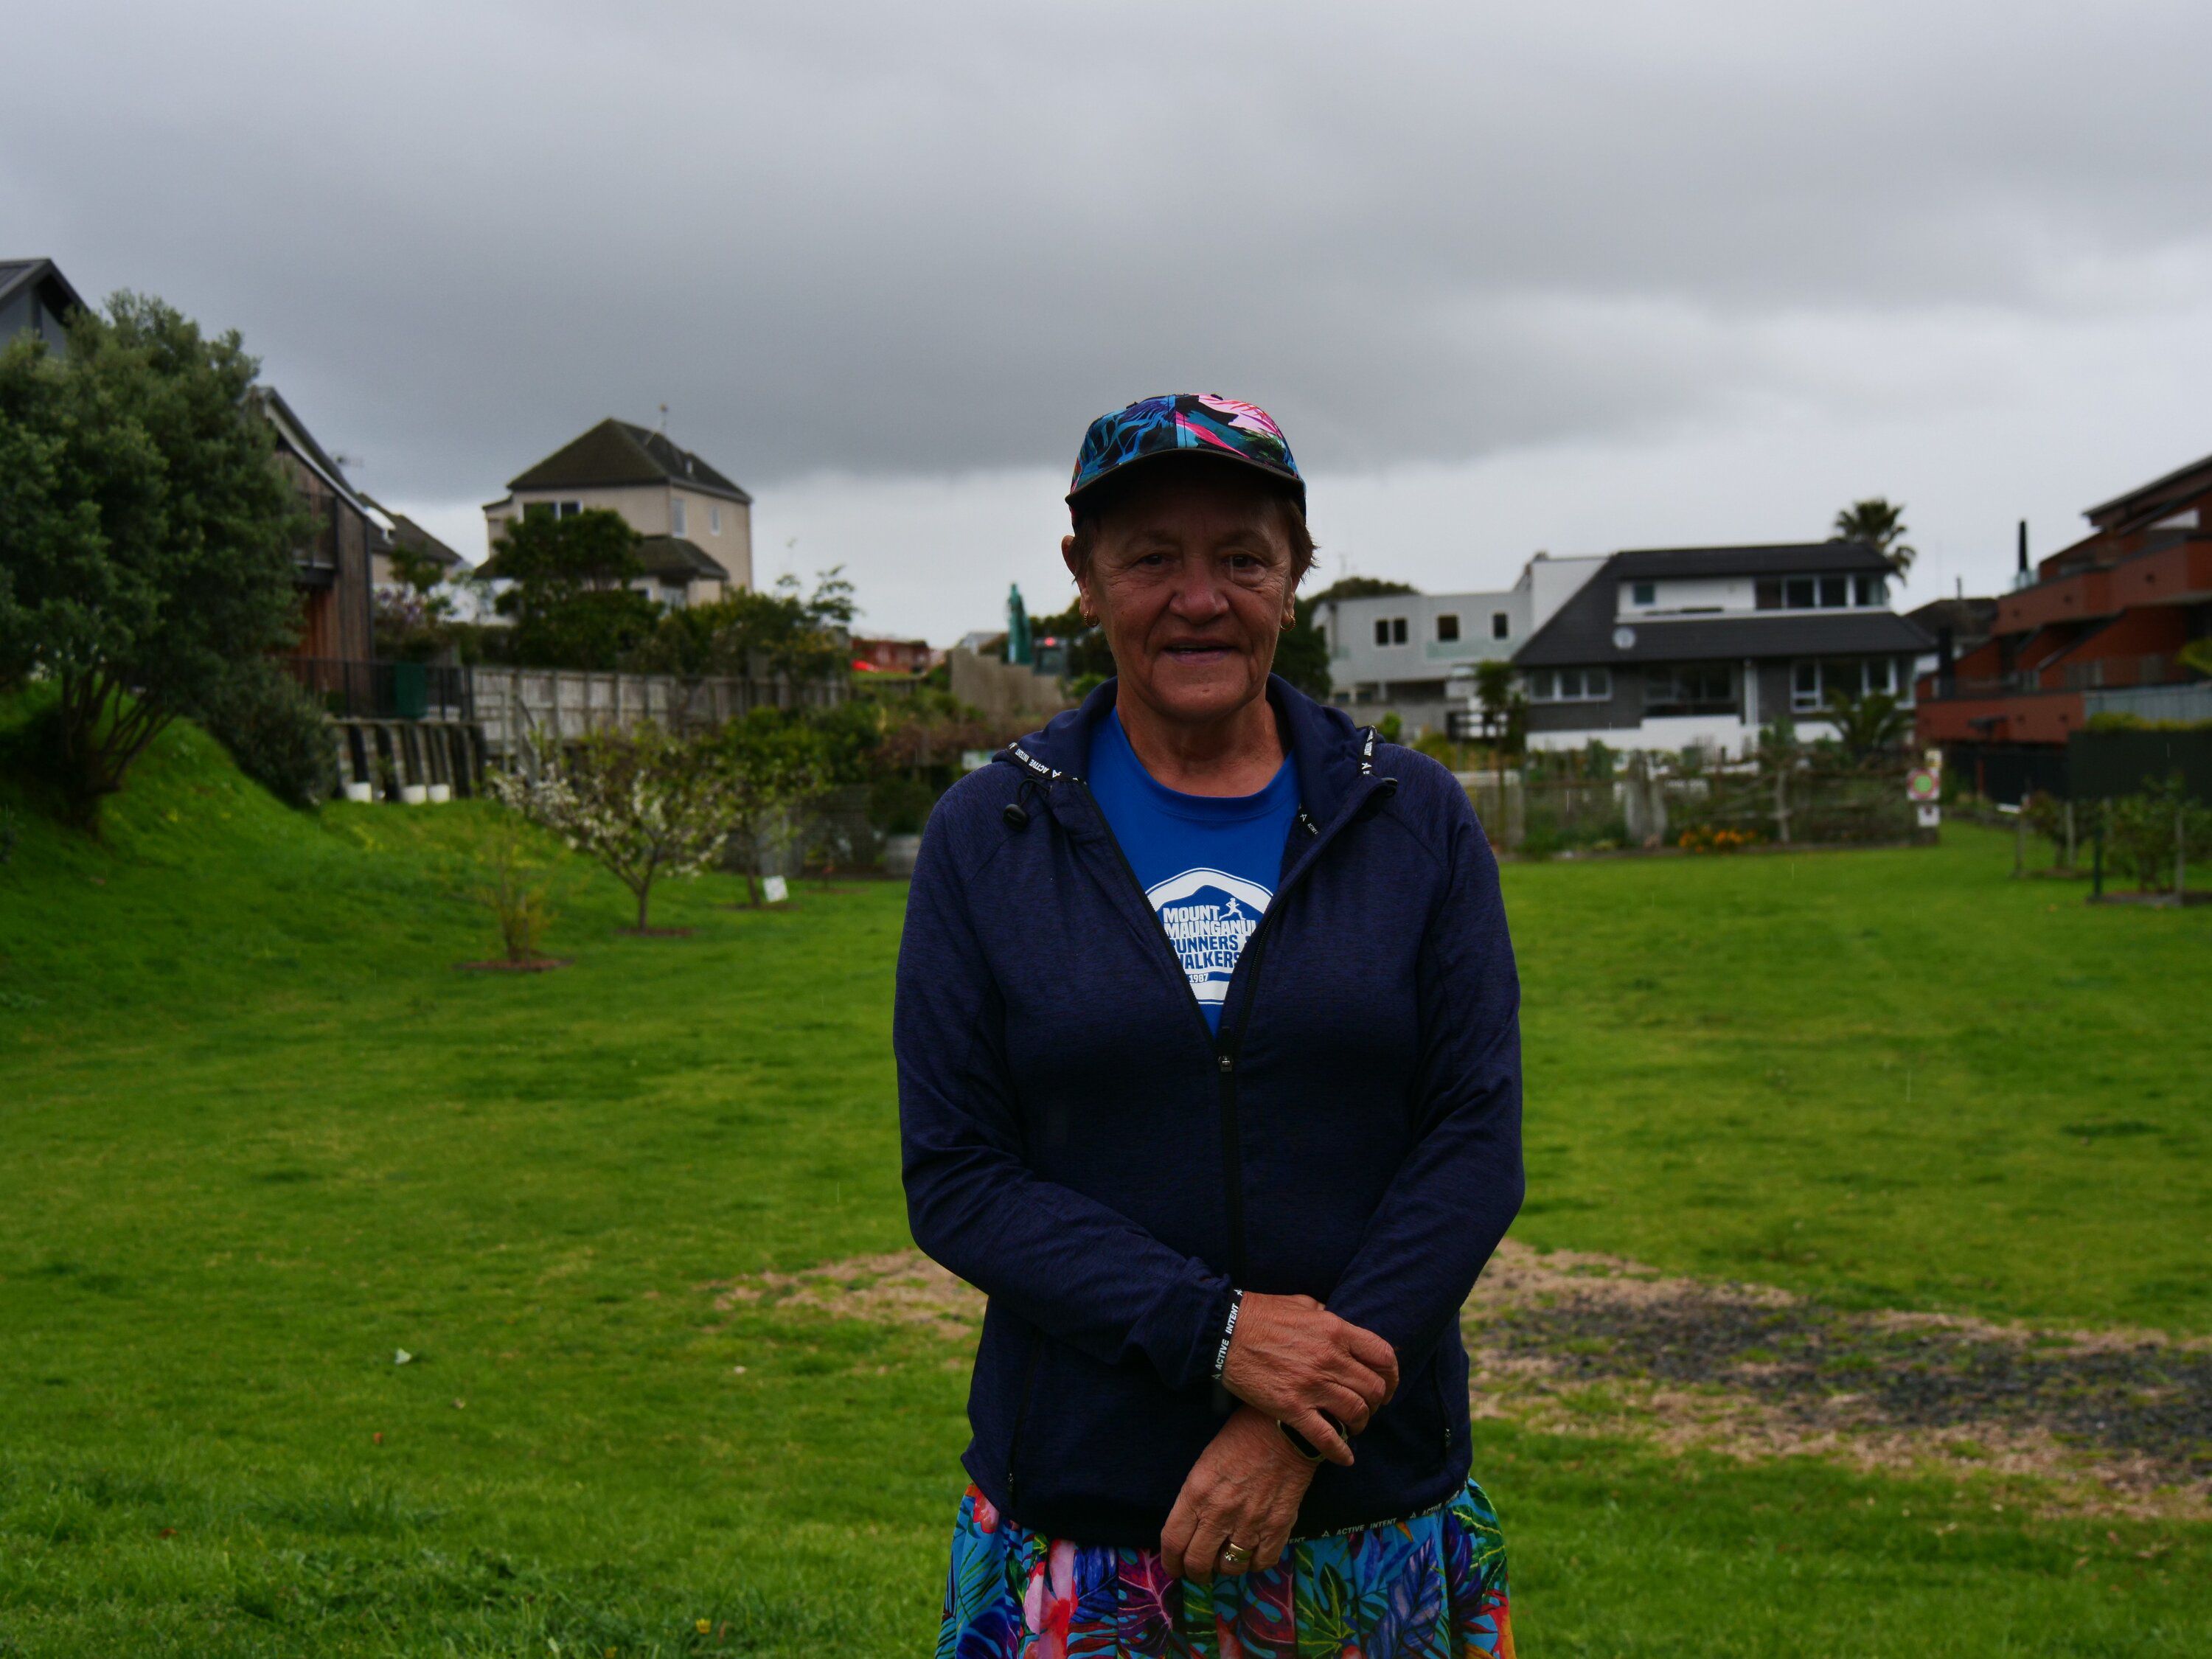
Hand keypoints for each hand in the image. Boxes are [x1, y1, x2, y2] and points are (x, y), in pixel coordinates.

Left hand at [1160, 1407, 1315, 1582]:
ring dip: (1226, 1567)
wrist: (1284, 1428)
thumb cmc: (1241, 1437)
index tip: (1174, 1567)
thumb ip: (1196, 1498)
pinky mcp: (1277, 1527)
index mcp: (1196, 1493)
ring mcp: (1250, 1523)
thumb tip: (1192, 1528)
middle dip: (1195, 1573)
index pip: (1173, 1542)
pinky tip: (1253, 1552)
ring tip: (1228, 1558)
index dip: (1170, 1562)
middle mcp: (1219, 1513)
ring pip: (1230, 1567)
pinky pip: (1262, 1562)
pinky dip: (1255, 1563)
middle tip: (1199, 1571)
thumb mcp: (1205, 1463)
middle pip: (1198, 1563)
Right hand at [1221, 1293, 1397, 1465]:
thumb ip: (1326, 1316)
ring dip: (1361, 1423)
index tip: (1388, 1385)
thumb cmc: (1261, 1314)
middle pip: (1374, 1389)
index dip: (1392, 1374)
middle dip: (1377, 1402)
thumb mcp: (1302, 1303)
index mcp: (1336, 1330)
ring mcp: (1312, 1385)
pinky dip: (1340, 1451)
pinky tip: (1345, 1458)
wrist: (1224, 1332)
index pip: (1383, 1355)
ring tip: (1354, 1426)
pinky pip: (1326, 1436)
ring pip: (1356, 1413)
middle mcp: (1330, 1358)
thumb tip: (1337, 1324)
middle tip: (1369, 1408)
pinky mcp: (1292, 1407)